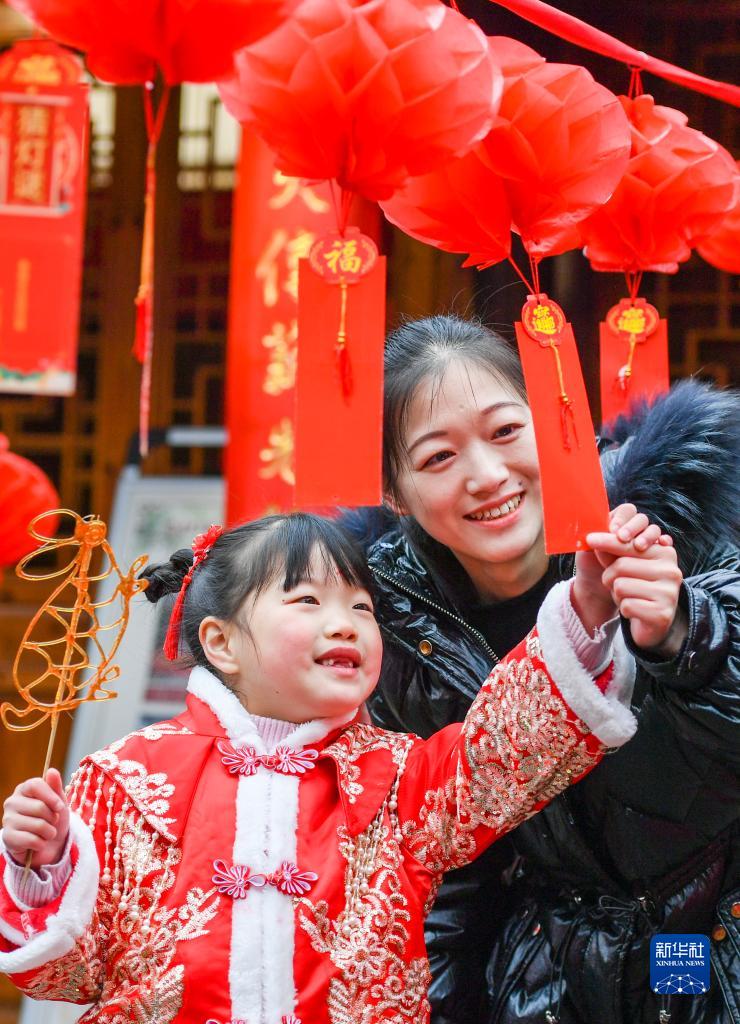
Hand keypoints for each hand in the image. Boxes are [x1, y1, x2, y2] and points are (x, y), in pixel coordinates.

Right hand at [2, 769, 69, 868]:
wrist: (49, 845)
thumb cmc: (53, 818)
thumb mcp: (58, 801)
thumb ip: (55, 786)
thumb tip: (51, 771)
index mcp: (24, 789)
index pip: (35, 785)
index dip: (51, 796)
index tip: (60, 807)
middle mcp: (12, 802)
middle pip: (39, 807)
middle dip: (53, 818)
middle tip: (52, 822)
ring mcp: (8, 820)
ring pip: (38, 825)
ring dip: (49, 832)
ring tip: (46, 833)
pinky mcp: (7, 837)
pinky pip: (31, 840)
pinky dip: (41, 843)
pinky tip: (38, 843)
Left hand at [586, 525, 683, 649]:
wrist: (651, 621)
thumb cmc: (637, 587)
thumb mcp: (625, 565)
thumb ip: (613, 551)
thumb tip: (593, 539)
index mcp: (665, 553)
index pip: (630, 544)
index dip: (608, 541)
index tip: (589, 539)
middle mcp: (671, 571)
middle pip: (621, 565)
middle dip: (610, 576)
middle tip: (618, 585)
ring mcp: (668, 593)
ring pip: (621, 586)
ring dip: (617, 594)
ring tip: (629, 597)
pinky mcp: (661, 614)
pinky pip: (626, 605)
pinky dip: (624, 609)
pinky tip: (635, 610)